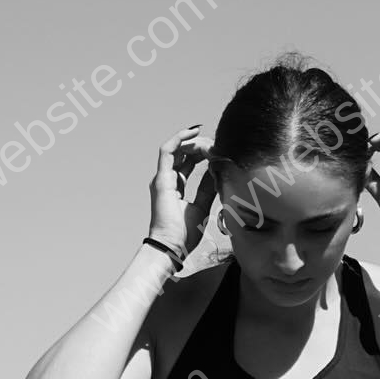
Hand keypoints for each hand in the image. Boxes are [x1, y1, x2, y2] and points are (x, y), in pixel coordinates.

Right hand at [148, 122, 216, 260]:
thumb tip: (216, 171)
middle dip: (200, 145)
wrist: (172, 247)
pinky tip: (193, 132)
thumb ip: (207, 187)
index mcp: (175, 186)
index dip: (203, 153)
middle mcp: (167, 179)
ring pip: (176, 148)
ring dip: (192, 140)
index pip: (188, 162)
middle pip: (183, 153)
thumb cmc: (185, 234)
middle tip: (215, 143)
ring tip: (207, 137)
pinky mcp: (160, 179)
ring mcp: (162, 178)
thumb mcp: (202, 205)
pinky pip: (167, 150)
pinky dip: (180, 138)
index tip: (218, 150)